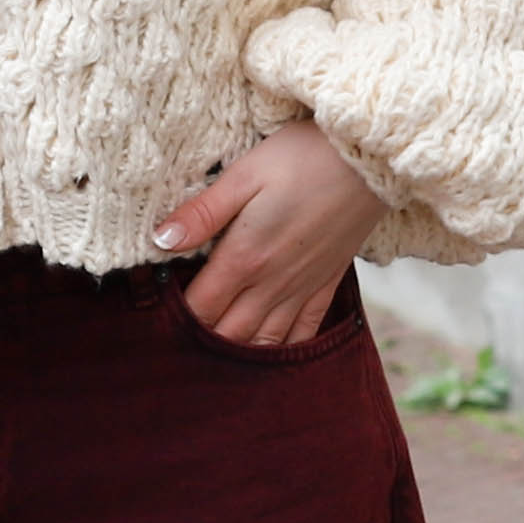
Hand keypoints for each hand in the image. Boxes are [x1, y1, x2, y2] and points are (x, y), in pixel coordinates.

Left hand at [155, 125, 382, 350]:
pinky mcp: (327, 284)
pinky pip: (303, 333)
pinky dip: (282, 350)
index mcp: (245, 257)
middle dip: (200, 345)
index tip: (154, 323)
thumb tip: (160, 241)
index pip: (200, 307)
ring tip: (212, 364)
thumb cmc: (301, 158)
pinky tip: (268, 358)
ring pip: (264, 341)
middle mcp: (273, 283)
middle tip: (176, 349)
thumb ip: (202, 213)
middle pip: (227, 334)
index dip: (174, 320)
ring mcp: (302, 288)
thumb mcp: (243, 175)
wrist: (369, 159)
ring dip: (236, 355)